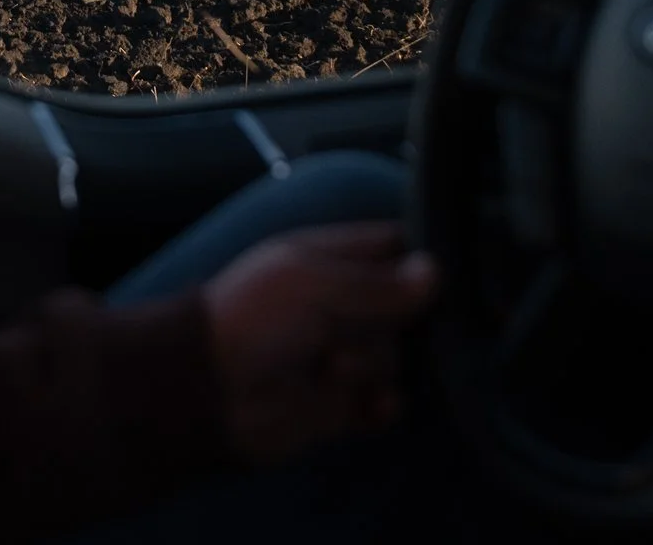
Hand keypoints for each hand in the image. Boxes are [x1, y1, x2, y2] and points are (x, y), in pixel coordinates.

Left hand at [201, 220, 438, 463]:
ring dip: (370, 365)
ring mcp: (345, 353)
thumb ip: (374, 282)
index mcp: (332, 260)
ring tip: (329, 369)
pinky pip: (386, 400)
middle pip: (406, 308)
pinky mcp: (343, 402)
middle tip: (356, 329)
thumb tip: (436, 271)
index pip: (395, 248)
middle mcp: (344, 305)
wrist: (211, 394)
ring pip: (395, 356)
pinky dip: (382, 404)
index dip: (422, 260)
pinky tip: (371, 405)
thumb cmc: (253, 321)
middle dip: (393, 323)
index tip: (441, 278)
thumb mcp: (310, 284)